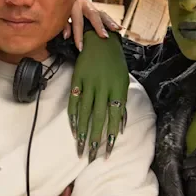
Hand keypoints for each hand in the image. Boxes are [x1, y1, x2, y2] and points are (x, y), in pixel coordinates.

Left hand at [63, 0, 120, 51]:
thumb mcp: (60, 17)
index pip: (77, 22)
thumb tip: (66, 36)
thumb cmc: (63, 10)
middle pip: (93, 15)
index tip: (80, 47)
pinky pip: (105, 16)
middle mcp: (84, 4)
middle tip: (104, 36)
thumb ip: (63, 25)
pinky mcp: (97, 10)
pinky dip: (112, 22)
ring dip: (110, 23)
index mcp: (74, 6)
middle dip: (99, 26)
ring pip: (102, 14)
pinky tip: (119, 28)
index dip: (78, 35)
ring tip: (116, 30)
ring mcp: (92, 6)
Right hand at [69, 31, 129, 161]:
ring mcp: (89, 83)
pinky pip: (74, 101)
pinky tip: (73, 128)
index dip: (111, 136)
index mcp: (118, 89)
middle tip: (90, 155)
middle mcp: (103, 87)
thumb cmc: (115, 63)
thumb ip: (121, 103)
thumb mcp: (123, 81)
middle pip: (98, 117)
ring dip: (82, 131)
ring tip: (80, 146)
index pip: (114, 117)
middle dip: (94, 138)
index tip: (108, 152)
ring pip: (85, 112)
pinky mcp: (77, 80)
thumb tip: (120, 125)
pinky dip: (72, 116)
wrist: (100, 40)